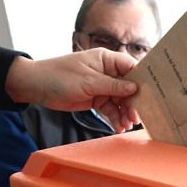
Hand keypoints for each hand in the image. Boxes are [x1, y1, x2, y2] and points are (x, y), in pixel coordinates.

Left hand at [5, 49, 140, 130]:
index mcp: (106, 59)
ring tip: (126, 126)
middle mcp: (107, 72)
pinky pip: (110, 109)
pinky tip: (118, 127)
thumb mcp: (88, 81)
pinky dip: (114, 117)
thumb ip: (113, 86)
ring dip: (124, 113)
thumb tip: (135, 88)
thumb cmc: (59, 76)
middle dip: (133, 103)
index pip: (131, 68)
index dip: (142, 81)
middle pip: (128, 88)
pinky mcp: (95, 98)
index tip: (150, 95)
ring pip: (120, 100)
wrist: (35, 86)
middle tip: (136, 118)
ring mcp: (101, 86)